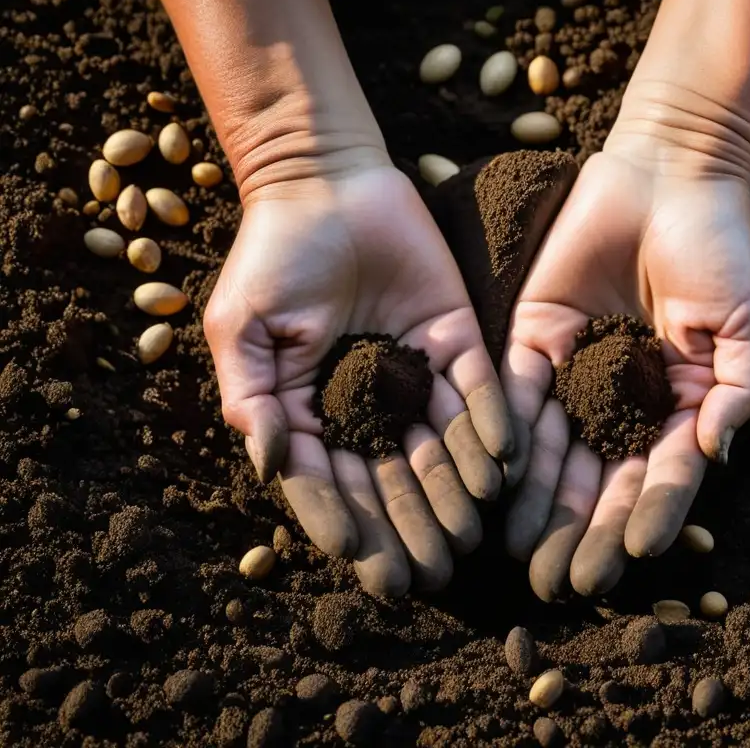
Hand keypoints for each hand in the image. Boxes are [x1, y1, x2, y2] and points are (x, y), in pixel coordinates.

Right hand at [204, 156, 513, 596]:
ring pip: (440, 444)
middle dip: (408, 525)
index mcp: (316, 408)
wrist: (326, 181)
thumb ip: (251, 395)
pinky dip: (491, 425)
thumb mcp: (242, 327)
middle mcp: (371, 402)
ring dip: (454, 490)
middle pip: (392, 476)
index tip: (361, 560)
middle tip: (429, 573)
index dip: (344, 520)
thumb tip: (271, 463)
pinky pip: (479, 389)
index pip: (333, 479)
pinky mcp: (458, 339)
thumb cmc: (274, 254)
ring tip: (469, 534)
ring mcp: (418, 373)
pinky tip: (502, 463)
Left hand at [502, 141, 749, 601]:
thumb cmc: (721, 246)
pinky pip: (518, 397)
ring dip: (540, 503)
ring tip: (523, 552)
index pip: (662, 474)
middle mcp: (624, 400)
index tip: (633, 558)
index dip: (649, 516)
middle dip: (584, 529)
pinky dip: (508, 440)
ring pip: (554, 451)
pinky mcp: (533, 340)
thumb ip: (737, 392)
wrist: (668, 173)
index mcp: (678, 403)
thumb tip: (714, 456)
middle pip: (601, 476)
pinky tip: (496, 482)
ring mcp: (577, 373)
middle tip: (564, 580)